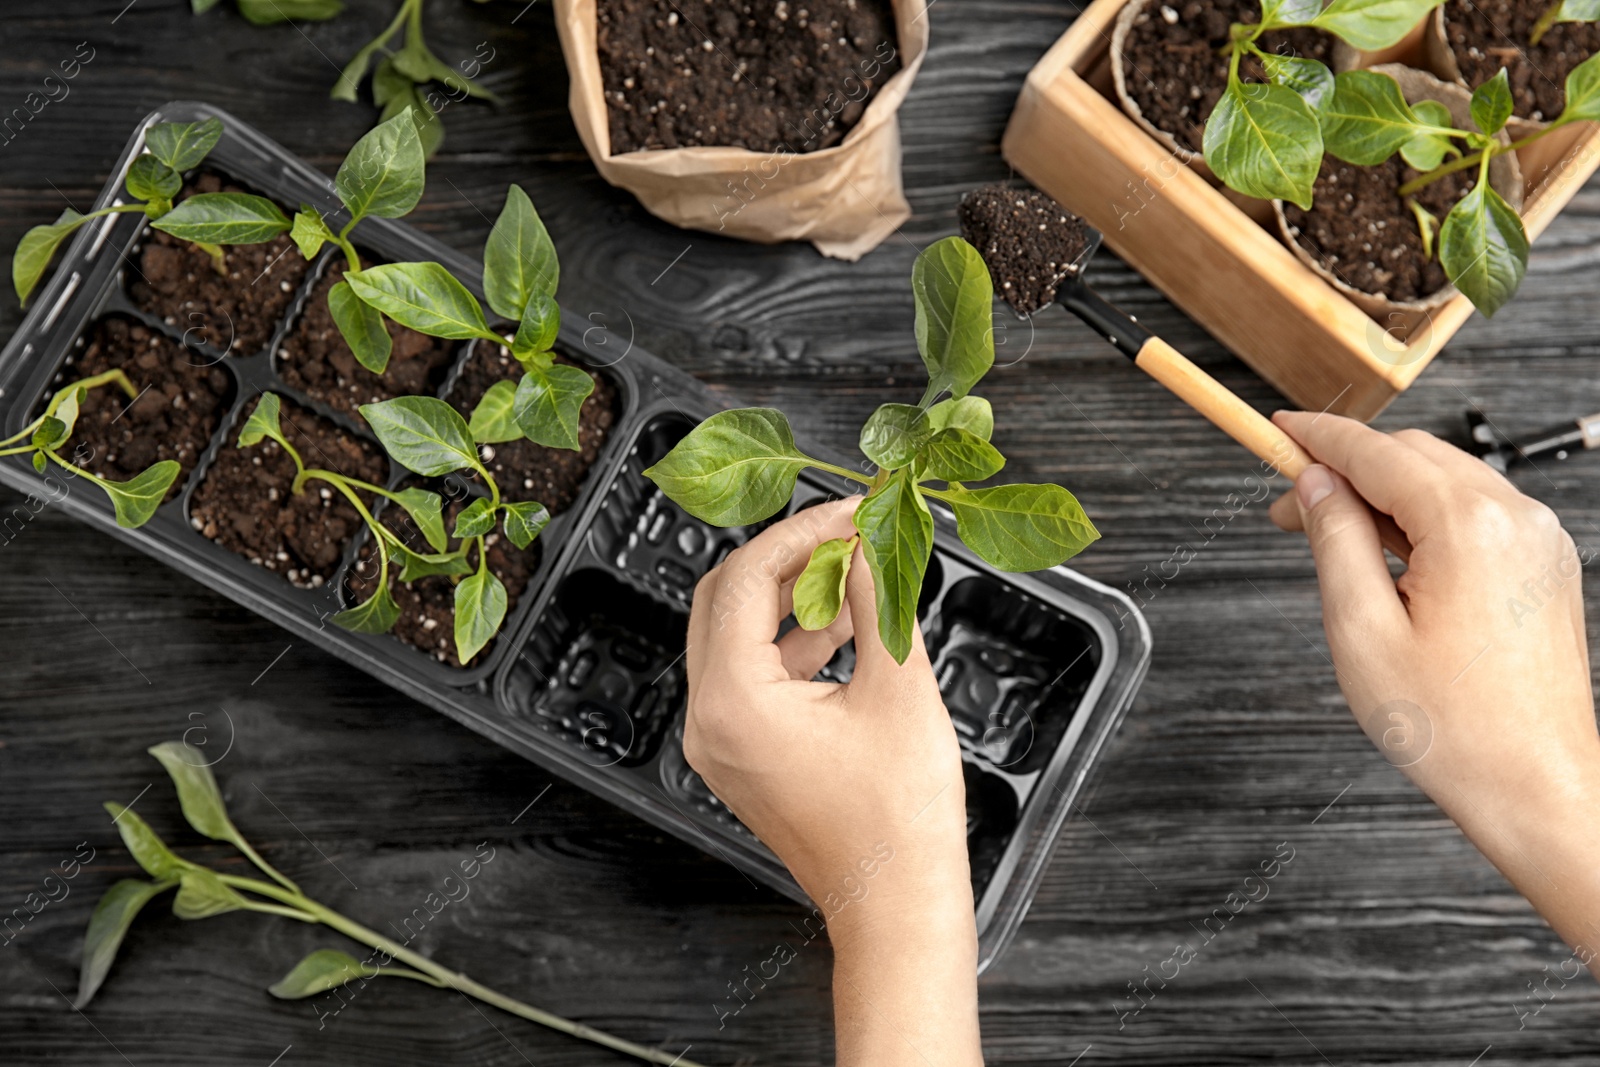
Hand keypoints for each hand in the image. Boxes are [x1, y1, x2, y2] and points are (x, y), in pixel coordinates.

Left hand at [685, 497, 981, 1065]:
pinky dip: (791, 643)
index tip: (851, 512)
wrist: (896, 902)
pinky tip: (847, 629)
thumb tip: (866, 541)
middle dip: (788, 557)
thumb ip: (876, 598)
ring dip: (792, 598)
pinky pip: (750, 676)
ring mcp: (718, 742)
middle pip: (726, 599)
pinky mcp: (740, 755)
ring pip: (735, 636)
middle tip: (847, 533)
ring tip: (857, 576)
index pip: (748, 578)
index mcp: (733, 700)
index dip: (803, 532)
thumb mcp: (897, 685)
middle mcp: (708, 720)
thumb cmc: (898, 819)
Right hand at [1271, 411, 1599, 967]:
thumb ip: (1335, 541)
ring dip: (1381, 494)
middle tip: (1288, 509)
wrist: (1538, 786)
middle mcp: (1514, 519)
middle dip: (1344, 470)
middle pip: (1411, 455)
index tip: (1277, 432)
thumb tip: (1315, 485)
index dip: (1316, 438)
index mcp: (1468, 527)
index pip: (1375, 452)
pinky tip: (1387, 556)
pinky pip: (1472, 513)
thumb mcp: (1362, 630)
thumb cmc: (1457, 729)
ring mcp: (1537, 541)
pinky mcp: (1542, 566)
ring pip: (1442, 481)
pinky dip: (1421, 517)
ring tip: (1332, 539)